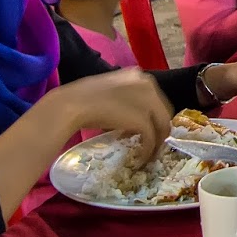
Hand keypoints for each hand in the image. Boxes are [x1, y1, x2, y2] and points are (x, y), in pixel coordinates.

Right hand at [45, 70, 172, 165]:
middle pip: (163, 112)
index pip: (156, 98)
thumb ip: (126, 98)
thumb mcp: (112, 90)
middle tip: (150, 142)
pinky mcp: (142, 120)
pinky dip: (148, 152)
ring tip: (148, 153)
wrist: (72, 104)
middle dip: (158, 129)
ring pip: (161, 126)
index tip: (147, 126)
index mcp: (139, 76)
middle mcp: (148, 85)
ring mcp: (148, 102)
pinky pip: (151, 139)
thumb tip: (132, 116)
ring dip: (156, 142)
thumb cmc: (83, 97)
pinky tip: (140, 160)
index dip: (153, 115)